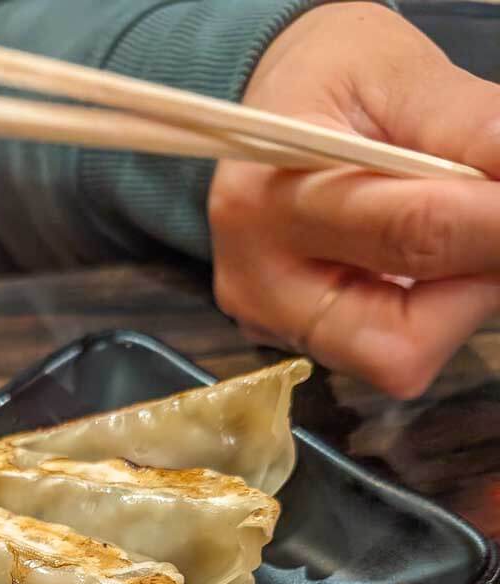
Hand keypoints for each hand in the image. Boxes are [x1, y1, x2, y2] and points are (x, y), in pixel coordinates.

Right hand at [208, 2, 499, 397]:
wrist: (268, 114)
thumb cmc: (332, 81)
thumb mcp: (404, 75)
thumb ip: (474, 129)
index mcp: (272, 197)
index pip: (412, 235)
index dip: (498, 227)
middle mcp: (258, 281)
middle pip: (399, 341)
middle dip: (473, 288)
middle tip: (494, 224)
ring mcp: (271, 324)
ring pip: (398, 358)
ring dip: (455, 302)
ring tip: (455, 233)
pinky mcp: (289, 343)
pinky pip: (385, 352)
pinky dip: (430, 310)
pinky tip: (422, 258)